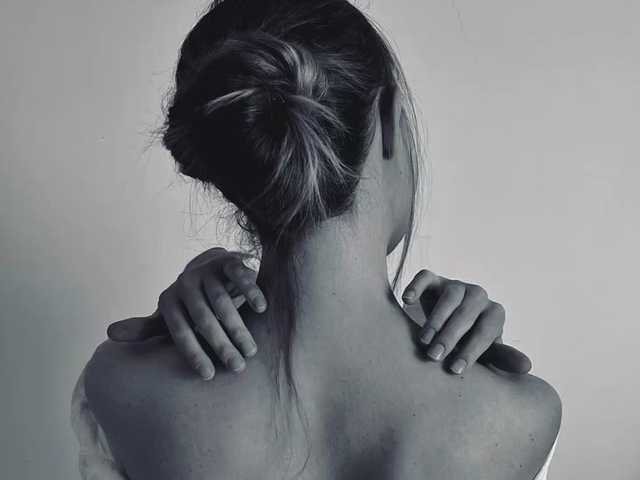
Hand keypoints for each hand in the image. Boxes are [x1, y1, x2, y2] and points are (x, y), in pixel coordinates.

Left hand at [107, 247, 266, 379]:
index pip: (179, 332)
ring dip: (238, 328)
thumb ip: (146, 328)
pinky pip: (240, 277)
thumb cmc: (190, 304)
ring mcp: (207, 271)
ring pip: (223, 302)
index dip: (194, 354)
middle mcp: (185, 283)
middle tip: (237, 367)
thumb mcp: (168, 316)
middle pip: (203, 320)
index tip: (209, 376)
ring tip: (251, 350)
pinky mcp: (228, 261)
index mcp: (169, 301)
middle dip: (221, 346)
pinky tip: (261, 310)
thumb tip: (109, 334)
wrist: (210, 267)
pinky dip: (251, 292)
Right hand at [402, 270, 531, 374]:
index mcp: (494, 314)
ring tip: (423, 340)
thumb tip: (527, 367)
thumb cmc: (468, 345)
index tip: (455, 370)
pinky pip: (425, 277)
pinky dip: (416, 286)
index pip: (486, 331)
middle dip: (450, 336)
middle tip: (434, 356)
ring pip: (449, 296)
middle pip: (467, 313)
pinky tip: (406, 300)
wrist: (447, 327)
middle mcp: (478, 296)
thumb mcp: (484, 353)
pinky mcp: (434, 280)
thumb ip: (502, 358)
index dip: (472, 350)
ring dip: (435, 319)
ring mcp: (456, 285)